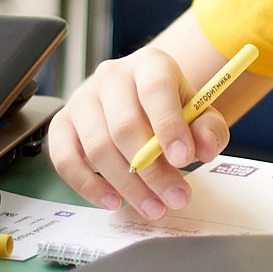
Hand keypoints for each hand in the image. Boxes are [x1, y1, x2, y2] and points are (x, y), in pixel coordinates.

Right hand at [49, 46, 230, 218]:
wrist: (142, 101)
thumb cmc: (171, 109)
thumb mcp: (200, 113)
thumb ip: (209, 129)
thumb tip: (203, 147)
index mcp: (149, 64)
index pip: (156, 89)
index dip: (169, 126)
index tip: (184, 159)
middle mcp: (111, 76)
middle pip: (125, 126)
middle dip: (152, 170)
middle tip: (175, 197)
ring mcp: (82, 98)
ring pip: (98, 147)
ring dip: (127, 185)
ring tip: (153, 206)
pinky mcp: (63, 124)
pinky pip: (65, 159)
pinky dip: (88, 186)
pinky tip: (113, 201)